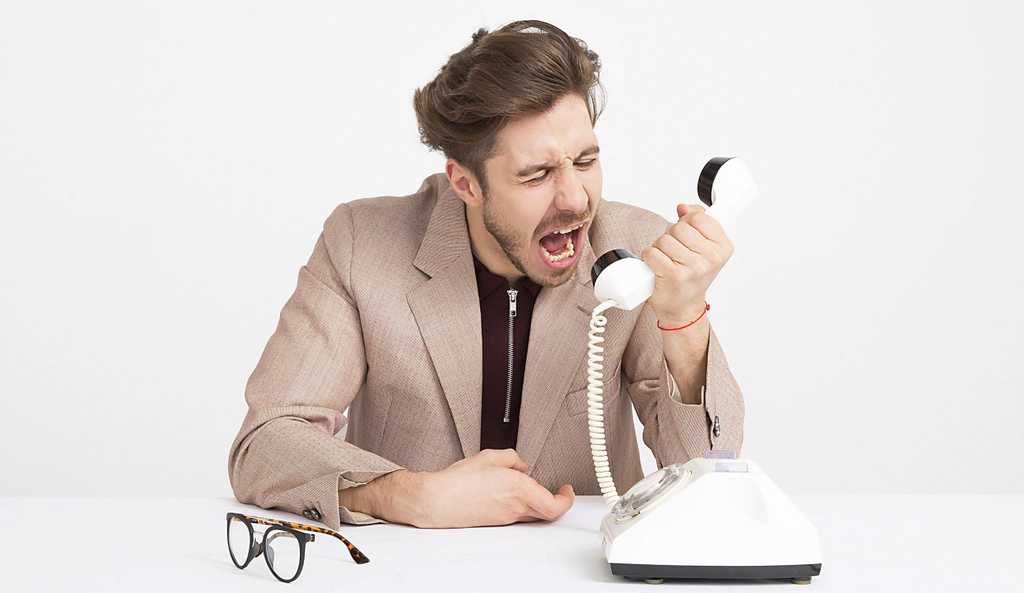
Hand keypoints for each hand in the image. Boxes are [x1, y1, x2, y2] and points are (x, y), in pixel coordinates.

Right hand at [410, 448, 574, 527]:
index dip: (566, 499)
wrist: (437, 500)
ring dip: (537, 501)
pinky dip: (521, 504)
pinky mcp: (496, 521)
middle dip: (555, 500)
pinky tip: (509, 492)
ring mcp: (506, 517)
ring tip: (529, 486)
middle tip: (558, 491)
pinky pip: (517, 514)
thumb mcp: (489, 457)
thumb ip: (512, 458)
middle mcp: (515, 507)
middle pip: (547, 512)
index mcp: (519, 489)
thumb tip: (521, 465)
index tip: (567, 489)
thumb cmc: (458, 481)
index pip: (555, 505)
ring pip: (533, 513)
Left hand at [640, 203, 733, 324]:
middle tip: (675, 252)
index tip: (688, 235)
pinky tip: (658, 267)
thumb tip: (683, 207)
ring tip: (667, 261)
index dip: (687, 222)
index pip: (699, 217)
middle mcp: (711, 258)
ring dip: (659, 248)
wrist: (684, 307)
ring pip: (663, 240)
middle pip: (679, 228)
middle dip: (671, 236)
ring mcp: (693, 268)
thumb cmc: (692, 276)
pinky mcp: (674, 276)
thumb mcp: (704, 247)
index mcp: (722, 247)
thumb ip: (697, 221)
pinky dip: (649, 258)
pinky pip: (652, 253)